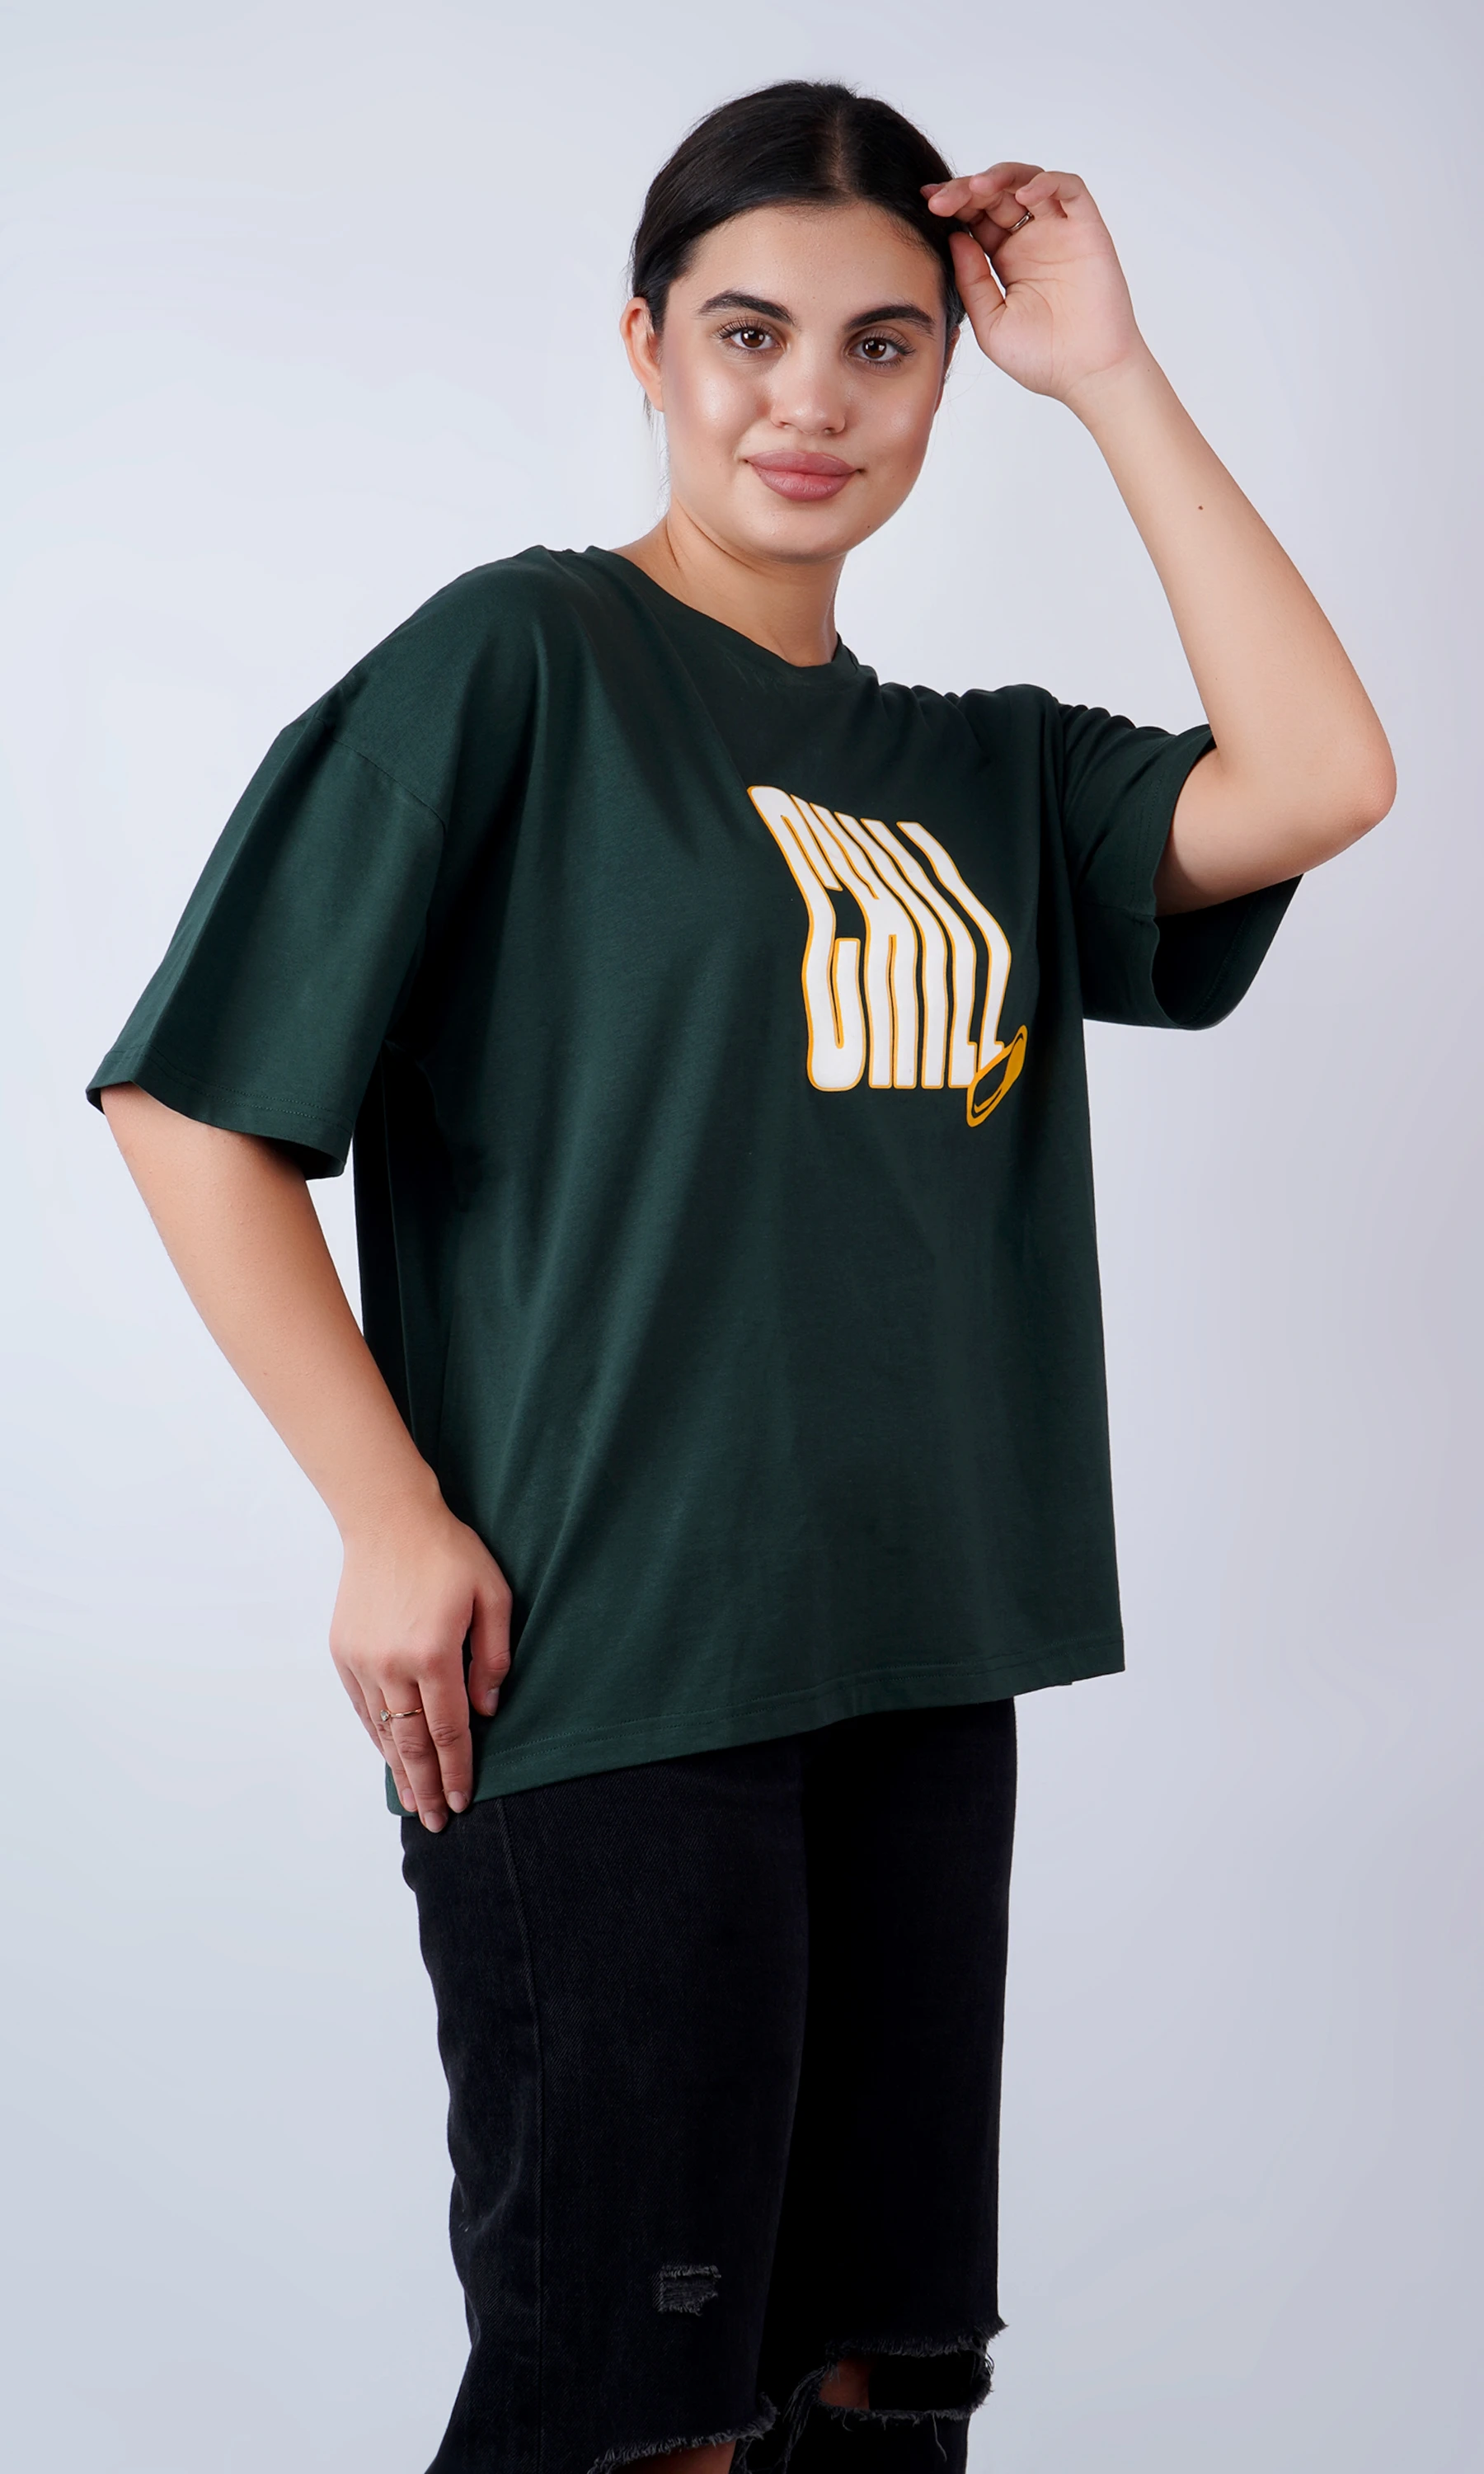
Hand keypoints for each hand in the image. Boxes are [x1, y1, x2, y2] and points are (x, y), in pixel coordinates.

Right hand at [329, 1498, 511, 1830]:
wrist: (388, 1520)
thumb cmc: (448, 1553)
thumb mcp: (493, 1594)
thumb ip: (493, 1655)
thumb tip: (487, 1710)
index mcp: (434, 1652)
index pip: (449, 1730)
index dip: (458, 1770)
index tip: (464, 1801)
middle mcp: (394, 1664)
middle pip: (412, 1743)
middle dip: (426, 1787)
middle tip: (436, 1823)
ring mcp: (363, 1661)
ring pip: (383, 1731)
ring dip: (399, 1772)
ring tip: (412, 1803)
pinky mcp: (344, 1653)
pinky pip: (362, 1708)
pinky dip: (376, 1737)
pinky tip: (388, 1758)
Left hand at [924, 164, 1149, 410]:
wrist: (1088, 375)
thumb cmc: (1042, 358)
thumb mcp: (990, 322)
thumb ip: (971, 281)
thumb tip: (955, 237)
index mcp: (1005, 259)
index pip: (976, 217)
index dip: (953, 204)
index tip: (927, 204)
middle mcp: (1031, 239)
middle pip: (997, 194)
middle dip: (967, 189)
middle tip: (941, 199)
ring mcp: (1059, 231)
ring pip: (1028, 182)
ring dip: (1001, 177)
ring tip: (977, 188)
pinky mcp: (1087, 229)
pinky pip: (1069, 190)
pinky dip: (1047, 183)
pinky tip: (1023, 195)